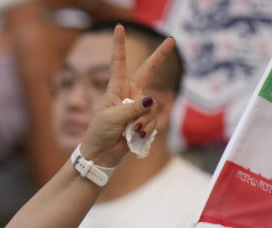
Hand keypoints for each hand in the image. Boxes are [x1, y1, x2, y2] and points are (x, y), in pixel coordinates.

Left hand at [80, 24, 174, 166]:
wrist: (101, 155)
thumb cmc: (100, 133)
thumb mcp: (112, 118)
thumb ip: (133, 108)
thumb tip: (152, 100)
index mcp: (116, 89)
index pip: (119, 63)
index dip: (119, 45)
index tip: (119, 27)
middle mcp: (129, 95)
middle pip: (148, 72)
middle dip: (159, 57)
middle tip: (171, 39)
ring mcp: (138, 108)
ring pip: (152, 107)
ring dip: (143, 121)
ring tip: (130, 131)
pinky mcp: (144, 121)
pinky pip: (153, 121)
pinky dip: (146, 130)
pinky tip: (135, 137)